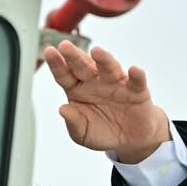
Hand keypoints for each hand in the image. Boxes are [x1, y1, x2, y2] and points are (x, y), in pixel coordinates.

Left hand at [43, 40, 170, 164]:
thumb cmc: (102, 131)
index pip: (65, 75)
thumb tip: (62, 109)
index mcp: (78, 90)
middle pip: (83, 67)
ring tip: (96, 52)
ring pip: (109, 68)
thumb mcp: (83, 133)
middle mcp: (95, 82)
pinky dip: (136, 75)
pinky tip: (133, 70)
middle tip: (65, 46)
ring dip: (104, 59)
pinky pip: (137, 81)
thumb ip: (73, 123)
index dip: (57, 64)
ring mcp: (116, 84)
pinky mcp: (137, 91)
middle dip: (74, 56)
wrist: (129, 140)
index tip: (49, 52)